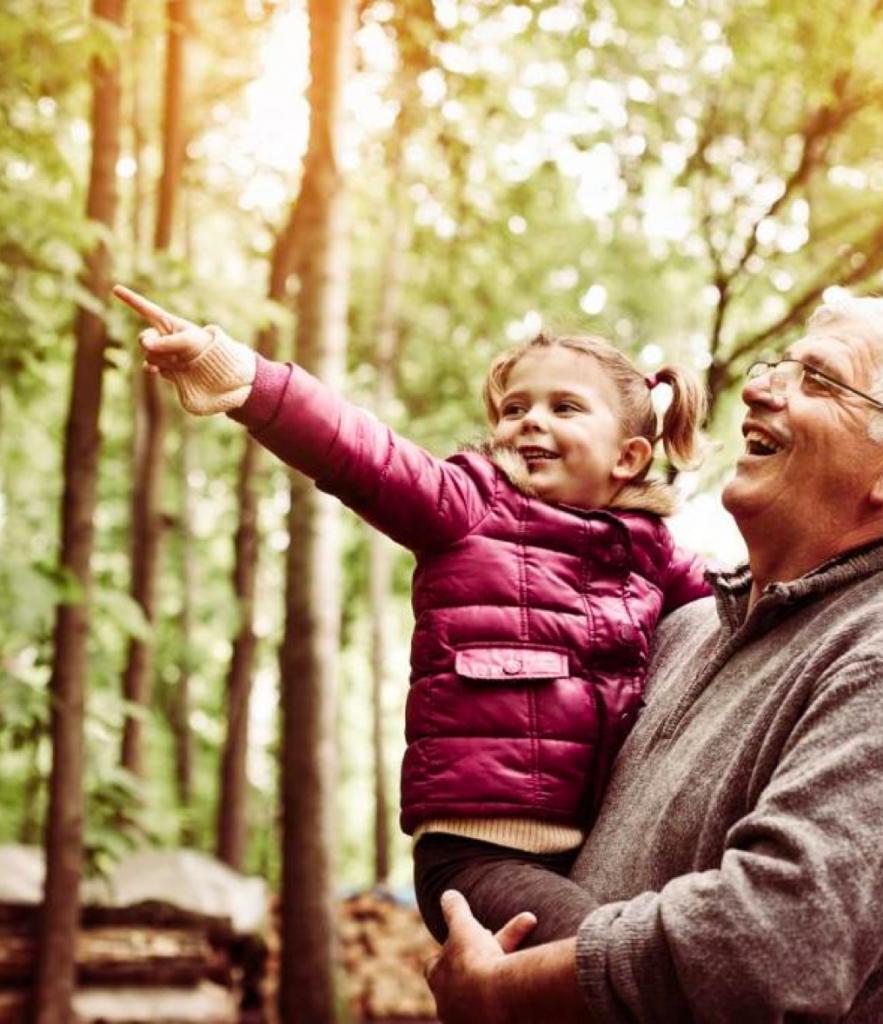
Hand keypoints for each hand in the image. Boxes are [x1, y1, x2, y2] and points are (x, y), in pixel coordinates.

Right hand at [113, 284, 255, 414]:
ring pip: (148, 355)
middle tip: (172, 352)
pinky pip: (149, 367)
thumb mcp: (188, 341)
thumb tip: (145, 347)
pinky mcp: (161, 367)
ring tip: (183, 363)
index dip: (130, 299)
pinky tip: (155, 371)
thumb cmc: (205, 348)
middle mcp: (161, 336)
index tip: (115, 288)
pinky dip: (154, 369)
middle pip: (143, 339)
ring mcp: (160, 352)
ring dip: (165, 361)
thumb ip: (167, 343)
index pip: (145, 309)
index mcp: (167, 322)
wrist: (214, 370)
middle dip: (153, 346)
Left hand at [425, 890, 535, 1023]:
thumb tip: (447, 894)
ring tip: (508, 967)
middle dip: (476, 963)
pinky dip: (501, 1001)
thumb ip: (455, 910)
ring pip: (476, 996)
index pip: (436, 965)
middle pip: (460, 980)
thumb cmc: (476, 960)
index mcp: (437, 977)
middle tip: (495, 949)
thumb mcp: (465, 926)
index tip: (467, 944)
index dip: (451, 953)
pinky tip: (513, 989)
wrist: (498, 998)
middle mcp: (446, 1004)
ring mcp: (465, 1020)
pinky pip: (492, 1013)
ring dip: (490, 980)